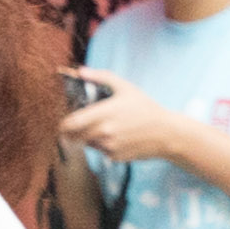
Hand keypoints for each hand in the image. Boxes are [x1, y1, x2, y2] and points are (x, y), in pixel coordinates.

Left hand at [56, 73, 184, 167]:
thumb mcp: (125, 87)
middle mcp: (103, 132)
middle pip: (73, 137)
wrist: (166, 132)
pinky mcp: (113, 157)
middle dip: (73, 132)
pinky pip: (100, 152)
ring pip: (86, 144)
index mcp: (103, 114)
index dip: (63, 124)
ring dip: (88, 138)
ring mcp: (108, 147)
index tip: (65, 122)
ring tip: (105, 128)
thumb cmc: (145, 107)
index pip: (69, 124)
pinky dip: (102, 146)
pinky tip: (117, 137)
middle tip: (80, 125)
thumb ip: (101, 77)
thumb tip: (80, 71)